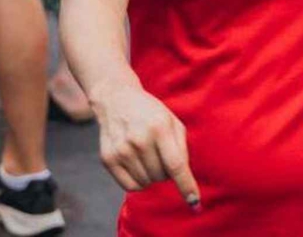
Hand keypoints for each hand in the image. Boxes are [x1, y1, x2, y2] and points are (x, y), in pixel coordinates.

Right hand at [92, 83, 202, 208]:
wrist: (117, 100)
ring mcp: (121, 150)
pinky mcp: (108, 159)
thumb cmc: (151, 114)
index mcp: (159, 128)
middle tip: (161, 155)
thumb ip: (181, 149)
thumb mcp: (173, 122)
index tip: (194, 202)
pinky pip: (130, 187)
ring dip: (152, 176)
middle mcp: (139, 140)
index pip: (175, 165)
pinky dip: (139, 182)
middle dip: (167, 172)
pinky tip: (138, 165)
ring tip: (148, 156)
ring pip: (147, 183)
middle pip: (161, 176)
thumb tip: (182, 178)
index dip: (186, 185)